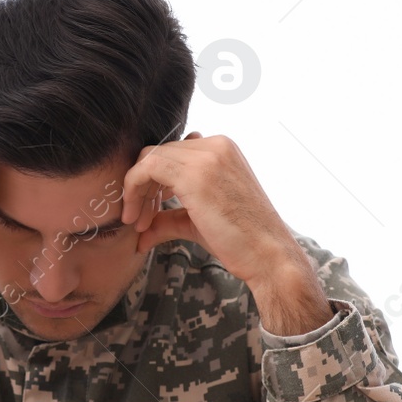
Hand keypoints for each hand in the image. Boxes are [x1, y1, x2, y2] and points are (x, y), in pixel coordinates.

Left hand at [120, 132, 331, 335]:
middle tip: (140, 219)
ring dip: (136, 190)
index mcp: (221, 149)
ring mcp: (206, 156)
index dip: (153, 181)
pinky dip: (133, 190)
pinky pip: (147, 167)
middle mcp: (215, 145)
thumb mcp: (198, 221)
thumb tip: (143, 231)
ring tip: (139, 222)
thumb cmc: (240, 241)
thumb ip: (170, 216)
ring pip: (150, 158)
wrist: (268, 256)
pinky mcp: (195, 174)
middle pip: (158, 153)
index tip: (150, 210)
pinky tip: (138, 219)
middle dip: (142, 186)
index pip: (172, 152)